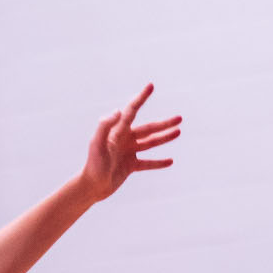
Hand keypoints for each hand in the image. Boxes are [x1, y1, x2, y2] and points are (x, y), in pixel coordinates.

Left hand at [81, 85, 181, 201]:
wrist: (92, 186)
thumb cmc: (93, 164)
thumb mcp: (97, 143)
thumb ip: (105, 125)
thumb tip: (119, 110)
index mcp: (118, 131)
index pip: (132, 110)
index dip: (141, 98)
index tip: (151, 86)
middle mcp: (125, 139)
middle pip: (148, 128)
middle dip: (164, 123)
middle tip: (180, 118)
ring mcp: (128, 152)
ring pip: (151, 143)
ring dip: (165, 138)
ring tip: (179, 131)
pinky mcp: (130, 166)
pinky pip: (148, 163)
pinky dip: (158, 163)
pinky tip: (170, 161)